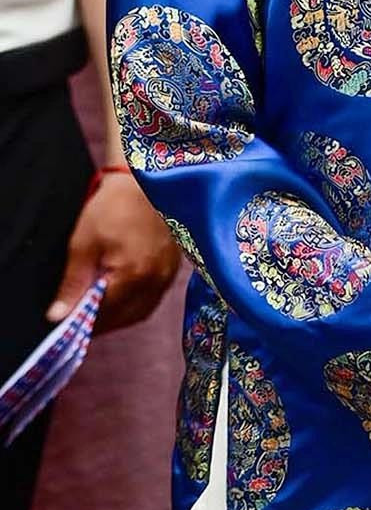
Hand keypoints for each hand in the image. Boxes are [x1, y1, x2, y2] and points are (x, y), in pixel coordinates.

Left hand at [49, 172, 179, 333]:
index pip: (106, 315)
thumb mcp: (83, 245)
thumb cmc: (111, 209)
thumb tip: (57, 316)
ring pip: (142, 311)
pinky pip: (153, 298)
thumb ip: (73, 285)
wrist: (143, 183)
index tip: (68, 326)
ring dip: (121, 316)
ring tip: (100, 310)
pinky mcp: (173, 269)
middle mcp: (155, 282)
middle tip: (81, 321)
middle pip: (126, 318)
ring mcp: (168, 276)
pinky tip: (121, 296)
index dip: (85, 324)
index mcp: (133, 276)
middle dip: (103, 324)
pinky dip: (136, 304)